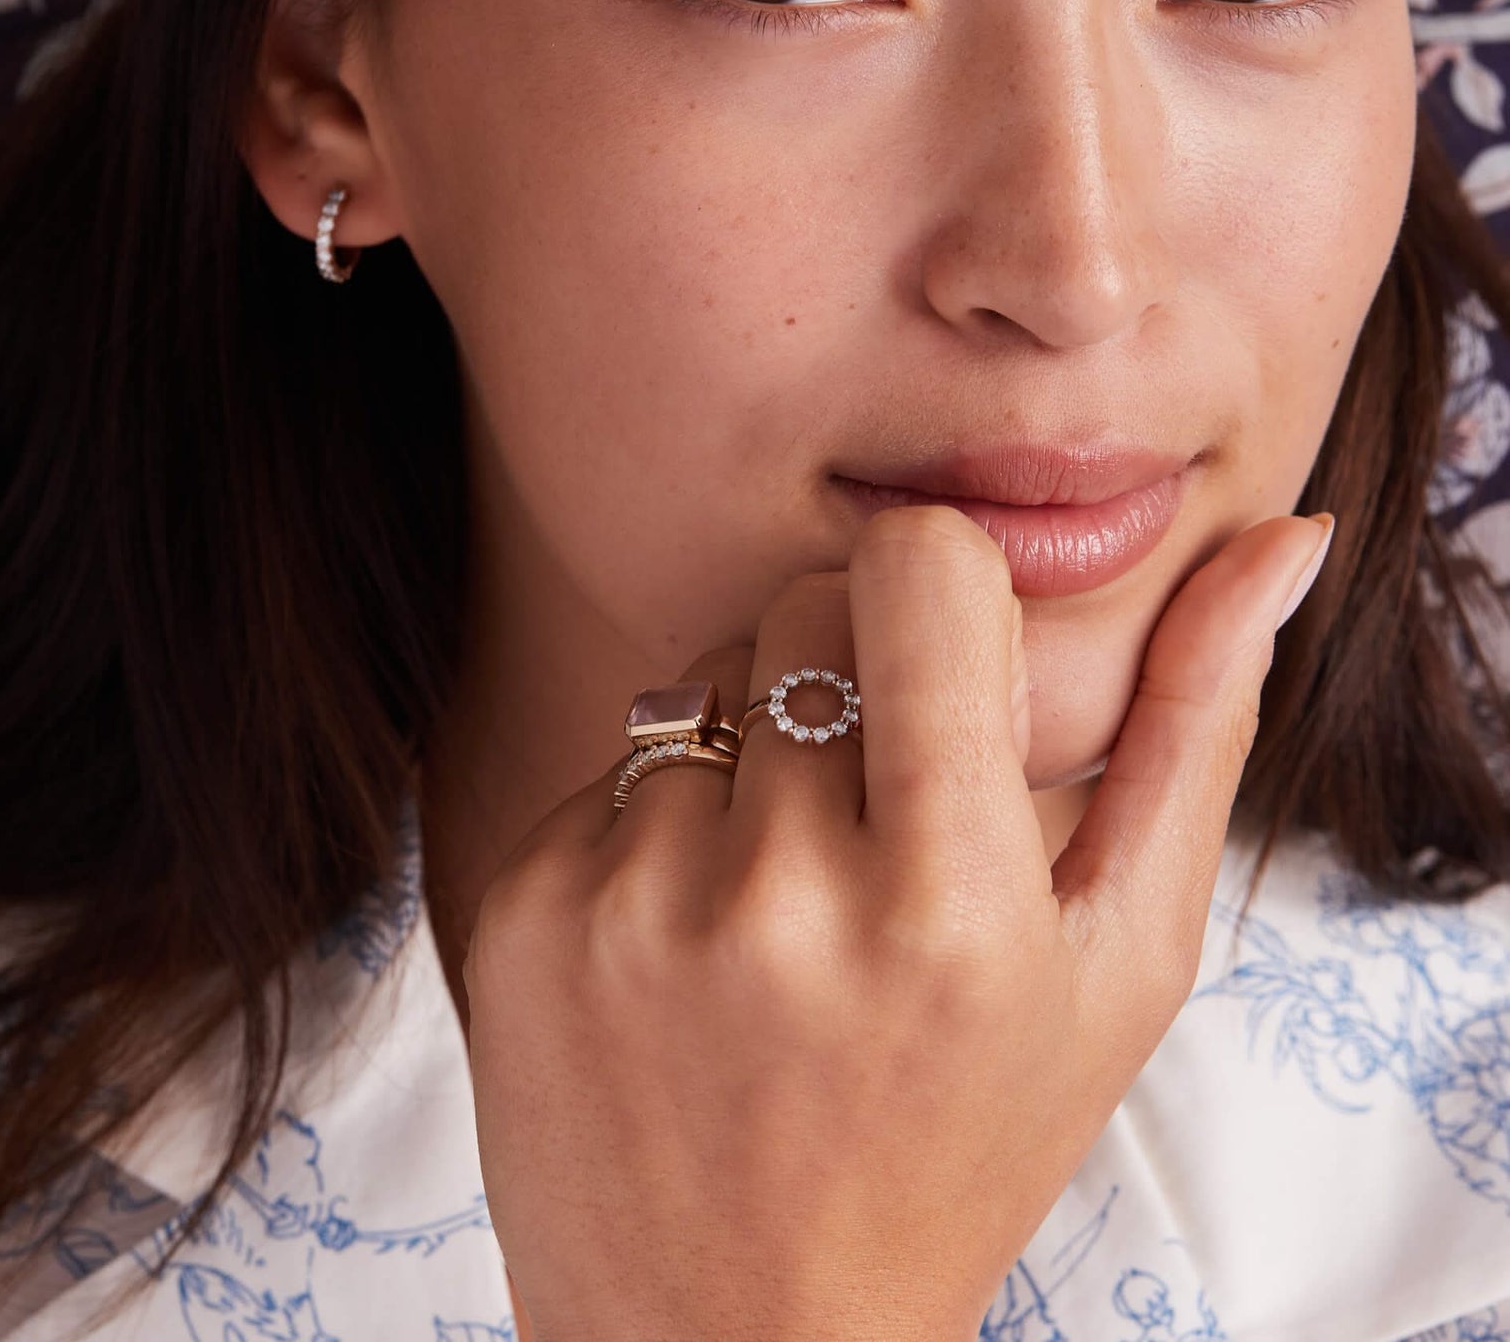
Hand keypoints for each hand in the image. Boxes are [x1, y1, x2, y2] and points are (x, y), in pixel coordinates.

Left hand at [463, 504, 1334, 1341]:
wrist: (738, 1335)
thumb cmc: (964, 1145)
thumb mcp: (1122, 964)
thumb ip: (1194, 735)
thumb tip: (1280, 541)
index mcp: (950, 904)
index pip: (917, 568)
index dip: (942, 592)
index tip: (952, 670)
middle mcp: (775, 899)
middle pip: (802, 602)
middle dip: (850, 669)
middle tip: (874, 809)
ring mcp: (628, 906)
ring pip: (707, 677)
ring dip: (756, 754)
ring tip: (784, 902)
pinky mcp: (523, 913)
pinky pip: (612, 767)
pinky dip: (662, 825)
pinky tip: (692, 945)